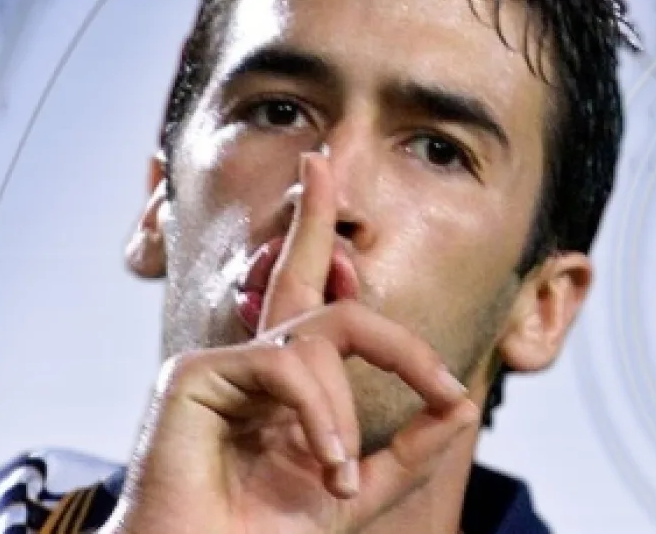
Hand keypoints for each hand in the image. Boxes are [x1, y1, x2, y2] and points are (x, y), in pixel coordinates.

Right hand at [103, 152, 478, 533]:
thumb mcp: (356, 492)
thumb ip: (409, 452)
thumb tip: (463, 402)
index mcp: (285, 386)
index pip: (315, 305)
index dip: (324, 242)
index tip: (341, 194)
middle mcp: (253, 366)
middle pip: (302, 278)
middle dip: (314, 216)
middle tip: (323, 162)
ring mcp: (220, 366)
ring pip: (320, 338)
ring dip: (346, 414)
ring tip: (337, 480)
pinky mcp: (192, 376)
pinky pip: (288, 365)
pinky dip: (320, 414)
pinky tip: (324, 463)